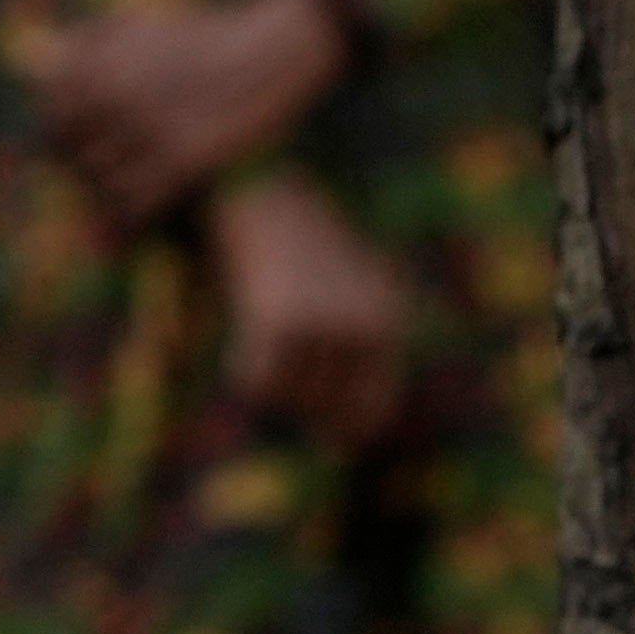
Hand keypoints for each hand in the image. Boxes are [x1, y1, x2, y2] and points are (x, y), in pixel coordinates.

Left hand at [35, 0, 353, 217]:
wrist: (272, 49)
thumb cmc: (203, 30)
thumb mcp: (136, 19)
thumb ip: (83, 39)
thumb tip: (36, 60)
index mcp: (97, 66)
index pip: (49, 113)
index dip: (58, 127)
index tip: (72, 135)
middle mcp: (114, 100)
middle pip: (69, 152)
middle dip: (79, 158)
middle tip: (98, 163)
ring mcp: (148, 133)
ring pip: (100, 180)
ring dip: (108, 183)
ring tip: (123, 180)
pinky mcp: (184, 162)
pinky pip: (137, 201)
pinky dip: (132, 209)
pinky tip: (144, 201)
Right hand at [207, 172, 414, 445]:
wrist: (269, 191)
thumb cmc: (310, 244)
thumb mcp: (355, 288)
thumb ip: (362, 348)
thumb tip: (349, 433)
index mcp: (390, 320)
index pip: (376, 404)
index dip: (351, 429)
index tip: (332, 442)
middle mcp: (366, 327)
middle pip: (328, 407)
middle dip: (305, 407)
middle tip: (285, 384)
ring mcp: (325, 325)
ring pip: (291, 395)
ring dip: (274, 383)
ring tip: (266, 341)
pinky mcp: (280, 321)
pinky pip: (258, 382)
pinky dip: (245, 374)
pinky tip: (244, 351)